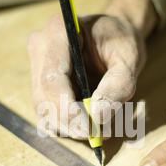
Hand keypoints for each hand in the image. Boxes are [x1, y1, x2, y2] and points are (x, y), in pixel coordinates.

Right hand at [27, 0, 156, 138]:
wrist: (114, 34)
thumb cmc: (121, 41)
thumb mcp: (129, 59)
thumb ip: (118, 86)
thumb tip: (97, 117)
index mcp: (59, 31)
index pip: (53, 78)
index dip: (67, 108)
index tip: (88, 128)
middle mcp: (41, 46)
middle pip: (44, 96)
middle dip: (68, 121)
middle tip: (95, 134)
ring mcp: (36, 64)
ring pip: (42, 107)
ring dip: (66, 125)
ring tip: (95, 130)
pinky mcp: (39, 81)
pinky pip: (45, 109)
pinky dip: (64, 123)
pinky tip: (84, 123)